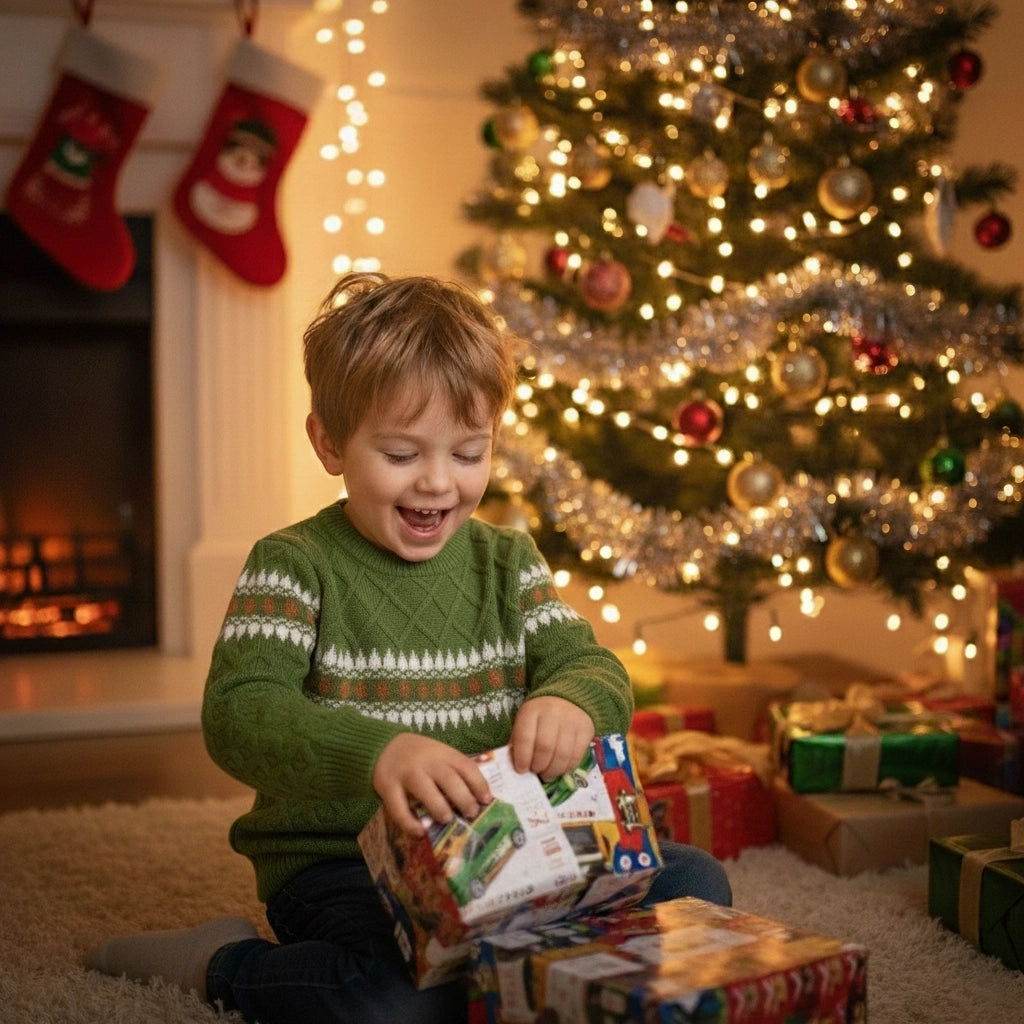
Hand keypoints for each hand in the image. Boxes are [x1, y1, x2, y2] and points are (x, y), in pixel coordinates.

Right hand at [373, 733, 492, 835]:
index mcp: (443, 754)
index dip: (479, 784)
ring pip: (425, 790)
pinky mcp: (388, 787)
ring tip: (447, 820)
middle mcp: (426, 762)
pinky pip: (398, 807)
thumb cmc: (420, 756)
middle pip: (449, 779)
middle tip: (471, 814)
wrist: (385, 746)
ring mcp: (406, 774)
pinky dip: (410, 822)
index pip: (466, 766)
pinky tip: (420, 832)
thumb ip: (455, 771)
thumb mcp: (440, 755)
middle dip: (463, 798)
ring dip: (439, 807)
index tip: (487, 800)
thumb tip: (479, 800)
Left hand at [510, 696, 593, 779]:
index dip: (522, 758)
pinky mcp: (586, 730)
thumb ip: (518, 742)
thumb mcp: (525, 722)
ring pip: (562, 755)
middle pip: (545, 748)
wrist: (568, 700)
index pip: (524, 737)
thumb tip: (517, 767)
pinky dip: (566, 768)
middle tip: (536, 772)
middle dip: (538, 766)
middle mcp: (552, 712)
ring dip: (552, 771)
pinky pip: (577, 756)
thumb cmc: (540, 716)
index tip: (521, 770)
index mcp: (531, 710)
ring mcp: (571, 720)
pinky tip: (560, 770)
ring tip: (547, 775)